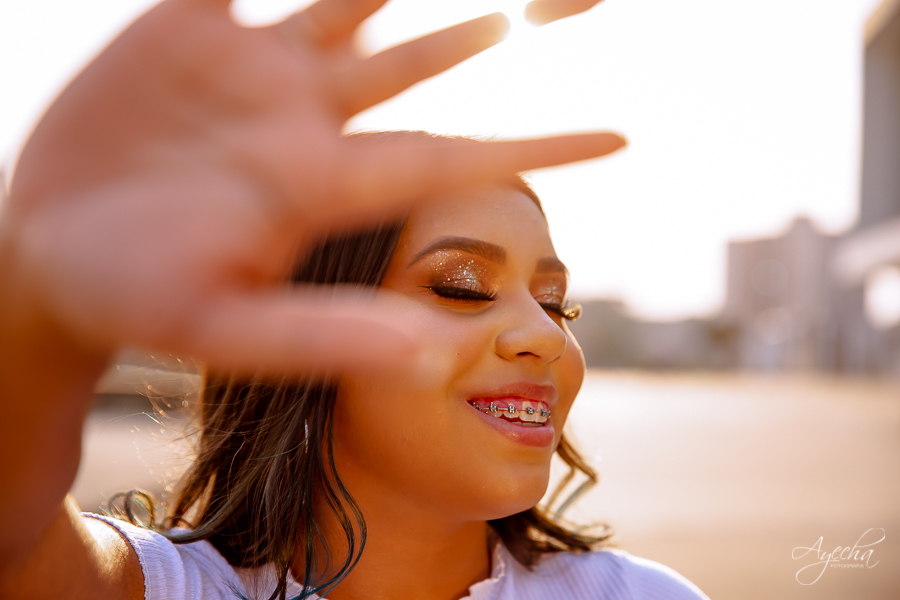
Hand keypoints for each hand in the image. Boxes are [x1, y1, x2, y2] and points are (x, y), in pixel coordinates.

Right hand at [6, 0, 624, 374]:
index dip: (539, 148)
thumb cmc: (141, 302)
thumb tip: (441, 357)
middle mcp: (305, 118)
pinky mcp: (188, 27)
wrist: (55, 259)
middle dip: (503, 22)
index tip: (623, 139)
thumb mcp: (229, 330)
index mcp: (325, 184)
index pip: (455, 156)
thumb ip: (328, 337)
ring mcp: (253, 70)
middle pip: (428, 56)